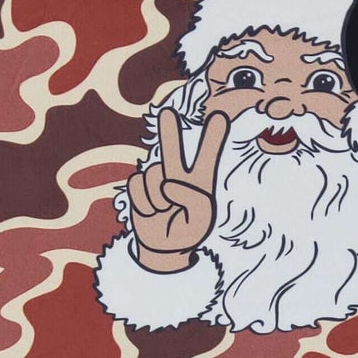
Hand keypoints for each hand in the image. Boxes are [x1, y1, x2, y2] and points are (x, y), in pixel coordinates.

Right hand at [123, 107, 228, 270]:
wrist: (164, 245)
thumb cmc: (188, 230)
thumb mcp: (200, 217)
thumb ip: (190, 197)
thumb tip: (166, 183)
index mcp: (200, 181)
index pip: (208, 156)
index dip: (212, 137)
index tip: (219, 116)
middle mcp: (178, 175)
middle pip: (173, 150)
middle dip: (170, 131)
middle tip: (167, 112)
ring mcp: (157, 179)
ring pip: (153, 177)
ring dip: (157, 199)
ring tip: (164, 211)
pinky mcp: (139, 186)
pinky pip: (137, 186)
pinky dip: (143, 203)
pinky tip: (150, 212)